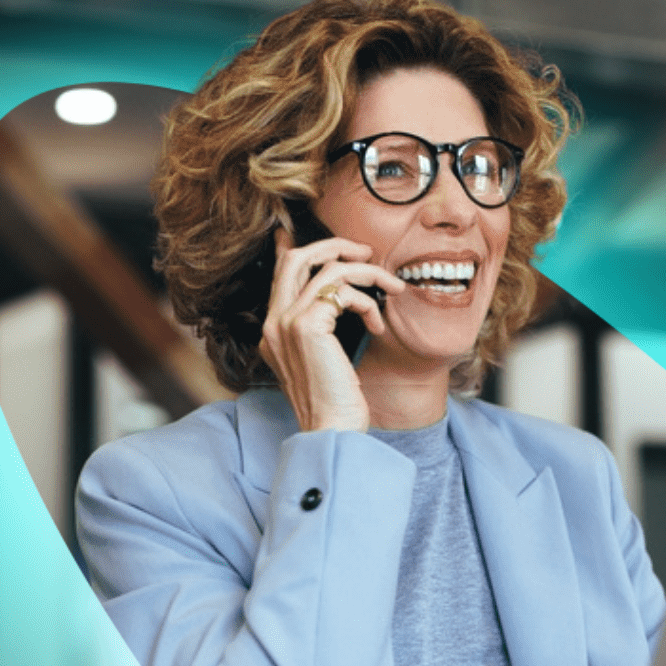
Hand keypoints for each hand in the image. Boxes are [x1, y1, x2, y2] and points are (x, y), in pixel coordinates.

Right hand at [258, 227, 406, 432]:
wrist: (331, 431)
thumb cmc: (334, 403)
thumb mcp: (322, 359)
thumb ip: (320, 327)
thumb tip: (338, 298)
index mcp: (273, 330)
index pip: (281, 273)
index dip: (296, 247)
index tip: (312, 233)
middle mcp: (274, 322)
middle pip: (299, 257)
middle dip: (336, 245)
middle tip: (366, 253)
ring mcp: (287, 323)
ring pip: (329, 269)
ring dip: (369, 273)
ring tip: (392, 288)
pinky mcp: (307, 327)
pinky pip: (345, 293)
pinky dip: (369, 303)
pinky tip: (378, 326)